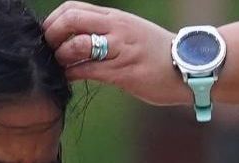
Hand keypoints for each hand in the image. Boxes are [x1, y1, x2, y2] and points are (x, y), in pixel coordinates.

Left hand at [44, 2, 184, 105]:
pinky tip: (69, 78)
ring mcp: (120, 50)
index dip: (54, 20)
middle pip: (71, 20)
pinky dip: (73, 74)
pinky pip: (90, 70)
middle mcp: (116, 28)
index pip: (74, 8)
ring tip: (60, 66)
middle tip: (48, 51)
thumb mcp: (131, 33)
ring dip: (60, 57)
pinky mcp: (124, 72)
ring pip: (77, 45)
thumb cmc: (159, 54)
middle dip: (52, 35)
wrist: (190, 67)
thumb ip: (108, 32)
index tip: (49, 36)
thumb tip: (80, 39)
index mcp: (115, 17)